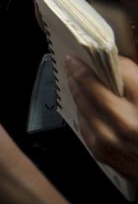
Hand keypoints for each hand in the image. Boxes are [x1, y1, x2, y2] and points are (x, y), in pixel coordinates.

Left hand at [67, 55, 137, 181]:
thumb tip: (120, 64)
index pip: (123, 71)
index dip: (111, 59)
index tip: (100, 51)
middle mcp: (129, 124)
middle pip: (94, 87)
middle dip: (80, 71)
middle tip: (73, 61)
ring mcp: (112, 140)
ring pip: (83, 104)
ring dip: (76, 88)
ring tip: (74, 78)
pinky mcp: (102, 153)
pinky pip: (83, 123)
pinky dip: (82, 110)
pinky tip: (83, 103)